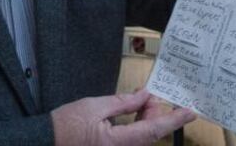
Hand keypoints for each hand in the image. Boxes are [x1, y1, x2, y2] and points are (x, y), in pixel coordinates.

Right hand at [51, 90, 195, 145]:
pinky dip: (136, 124)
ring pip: (141, 136)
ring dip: (147, 118)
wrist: (44, 141)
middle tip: (154, 94)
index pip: (154, 130)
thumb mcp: (95, 107)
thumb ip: (123, 102)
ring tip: (144, 99)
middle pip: (149, 133)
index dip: (174, 120)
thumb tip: (145, 96)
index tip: (191, 112)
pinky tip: (135, 110)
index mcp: (119, 142)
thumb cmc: (66, 126)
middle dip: (156, 113)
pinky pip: (131, 139)